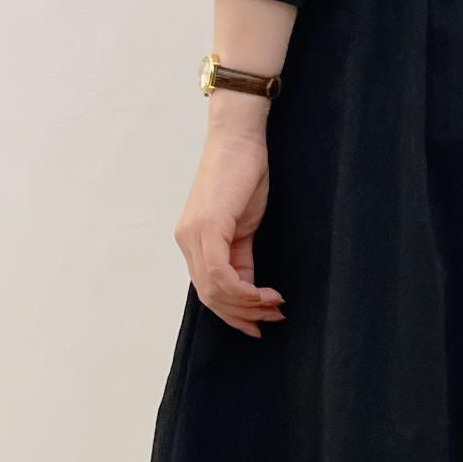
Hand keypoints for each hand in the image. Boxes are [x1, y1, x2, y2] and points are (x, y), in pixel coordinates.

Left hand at [174, 95, 285, 337]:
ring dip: (248, 306)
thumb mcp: (244, 224)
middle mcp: (186, 240)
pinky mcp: (208, 227)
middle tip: (272, 319)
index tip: (261, 322)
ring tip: (275, 306)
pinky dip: (245, 291)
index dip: (234, 313)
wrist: (240, 138)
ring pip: (215, 290)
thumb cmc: (244, 174)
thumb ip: (241, 256)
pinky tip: (266, 294)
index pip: (208, 289)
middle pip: (209, 296)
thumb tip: (251, 289)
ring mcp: (194, 235)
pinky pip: (220, 274)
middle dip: (243, 315)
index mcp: (193, 240)